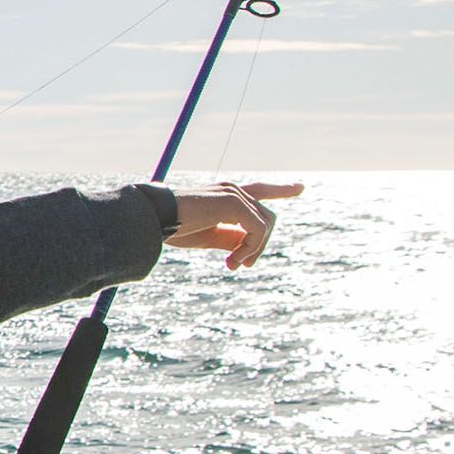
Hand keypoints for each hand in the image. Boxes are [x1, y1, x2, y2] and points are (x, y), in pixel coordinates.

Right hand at [165, 181, 297, 268]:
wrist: (153, 217)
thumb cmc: (172, 226)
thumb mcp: (207, 236)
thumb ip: (230, 239)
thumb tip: (248, 248)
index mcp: (225, 194)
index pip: (260, 190)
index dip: (281, 188)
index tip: (300, 188)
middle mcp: (233, 190)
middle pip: (267, 218)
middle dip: (259, 245)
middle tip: (239, 265)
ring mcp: (235, 195)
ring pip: (265, 225)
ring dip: (253, 250)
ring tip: (232, 264)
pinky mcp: (235, 203)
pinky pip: (257, 230)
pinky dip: (250, 247)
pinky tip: (233, 259)